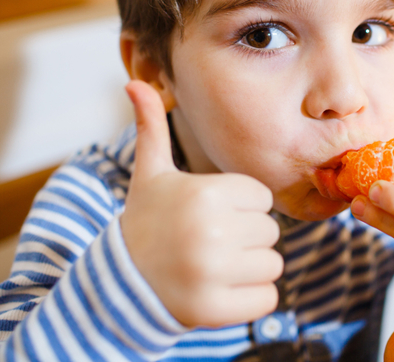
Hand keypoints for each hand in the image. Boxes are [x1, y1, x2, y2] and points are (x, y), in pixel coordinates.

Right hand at [120, 80, 282, 327]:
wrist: (120, 284)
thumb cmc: (146, 222)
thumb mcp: (149, 174)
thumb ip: (151, 128)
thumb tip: (133, 81)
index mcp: (204, 194)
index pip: (262, 198)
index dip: (241, 206)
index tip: (211, 214)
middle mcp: (210, 232)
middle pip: (270, 231)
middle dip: (246, 237)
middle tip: (210, 242)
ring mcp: (212, 274)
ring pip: (273, 265)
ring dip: (250, 268)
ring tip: (214, 265)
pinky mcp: (215, 311)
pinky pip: (268, 299)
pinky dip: (250, 298)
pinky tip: (219, 290)